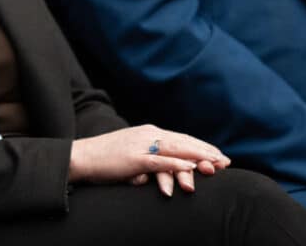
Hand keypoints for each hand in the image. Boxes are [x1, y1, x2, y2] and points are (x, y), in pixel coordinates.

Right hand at [68, 125, 229, 195]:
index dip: (201, 147)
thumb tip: (165, 171)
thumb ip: (149, 159)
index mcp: (147, 132)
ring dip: (197, 157)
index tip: (219, 156)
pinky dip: (176, 163)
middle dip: (206, 152)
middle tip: (226, 161)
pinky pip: (159, 161)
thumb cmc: (104, 159)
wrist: (79, 157)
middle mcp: (146, 134)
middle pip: (183, 142)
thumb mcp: (131, 156)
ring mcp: (140, 145)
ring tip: (215, 164)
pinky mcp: (133, 158)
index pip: (180, 139)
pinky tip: (190, 167)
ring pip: (176, 149)